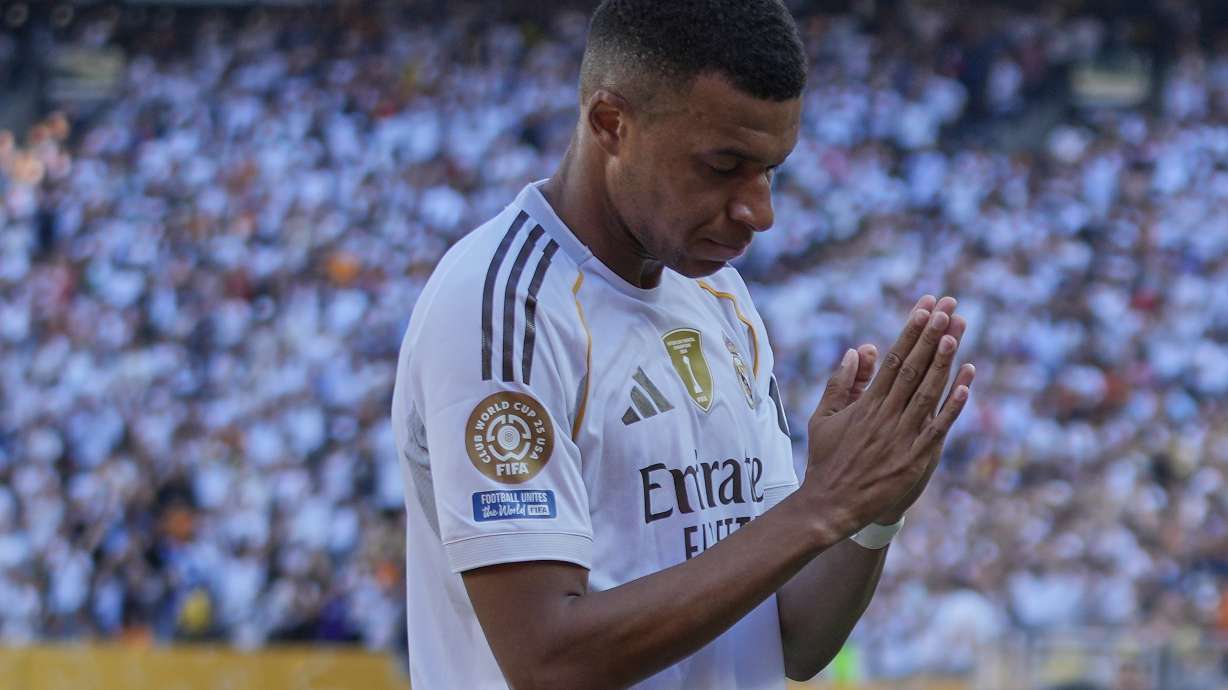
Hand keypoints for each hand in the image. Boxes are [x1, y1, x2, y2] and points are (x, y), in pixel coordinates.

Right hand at [802, 295, 974, 539]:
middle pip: (913, 368)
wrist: (831, 504)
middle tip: (948, 308)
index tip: (925, 309)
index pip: (892, 359)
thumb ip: (840, 384)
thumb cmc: (826, 460)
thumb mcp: (822, 418)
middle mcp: (886, 415)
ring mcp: (902, 437)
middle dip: (932, 335)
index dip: (911, 332)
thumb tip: (858, 351)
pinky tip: (967, 383)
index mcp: (865, 404)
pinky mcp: (916, 459)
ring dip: (943, 362)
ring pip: (927, 392)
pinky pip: (938, 427)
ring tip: (957, 332)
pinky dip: (953, 406)